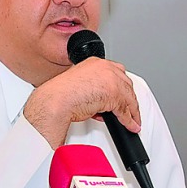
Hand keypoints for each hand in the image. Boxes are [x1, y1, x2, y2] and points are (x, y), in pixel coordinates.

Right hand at [23, 57, 140, 148]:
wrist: (55, 101)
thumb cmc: (60, 95)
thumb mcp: (79, 85)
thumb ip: (93, 88)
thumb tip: (101, 101)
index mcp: (94, 62)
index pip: (116, 72)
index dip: (121, 86)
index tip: (122, 96)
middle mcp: (104, 68)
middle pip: (126, 84)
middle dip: (128, 99)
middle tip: (128, 111)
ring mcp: (110, 79)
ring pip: (128, 97)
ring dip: (132, 111)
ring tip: (131, 121)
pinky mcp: (113, 94)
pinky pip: (125, 110)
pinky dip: (128, 120)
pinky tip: (129, 125)